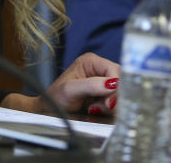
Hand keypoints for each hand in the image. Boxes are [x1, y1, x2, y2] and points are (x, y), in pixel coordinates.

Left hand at [2, 52, 119, 115]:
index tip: (109, 101)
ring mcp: (102, 83)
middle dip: (112, 97)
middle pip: (120, 82)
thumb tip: (113, 84)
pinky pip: (115, 103)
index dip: (116, 85)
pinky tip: (94, 110)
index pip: (115, 70)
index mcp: (91, 61)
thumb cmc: (55, 97)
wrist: (49, 110)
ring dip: (109, 105)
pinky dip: (107, 110)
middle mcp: (99, 70)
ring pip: (119, 94)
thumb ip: (91, 85)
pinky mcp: (103, 95)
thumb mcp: (70, 90)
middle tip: (97, 106)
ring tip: (92, 108)